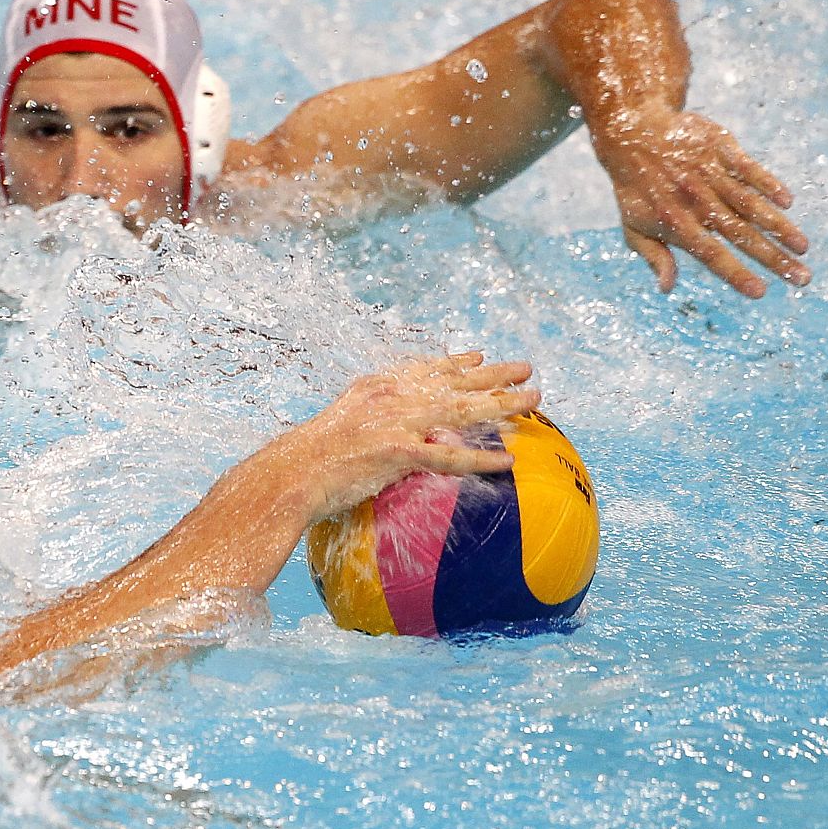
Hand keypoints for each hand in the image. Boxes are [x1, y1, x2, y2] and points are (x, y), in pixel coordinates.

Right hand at [286, 352, 539, 519]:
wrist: (294, 471)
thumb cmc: (312, 455)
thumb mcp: (343, 419)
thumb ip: (371, 413)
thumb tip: (385, 425)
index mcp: (378, 386)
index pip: (426, 368)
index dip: (456, 362)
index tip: (480, 357)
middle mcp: (392, 396)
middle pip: (454, 381)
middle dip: (495, 374)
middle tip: (527, 368)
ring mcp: (397, 422)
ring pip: (462, 409)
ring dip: (502, 404)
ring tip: (533, 400)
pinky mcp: (399, 451)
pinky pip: (450, 456)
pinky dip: (481, 459)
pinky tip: (506, 462)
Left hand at [593, 109, 809, 297]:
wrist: (631, 133)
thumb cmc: (634, 188)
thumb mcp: (633, 226)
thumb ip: (654, 257)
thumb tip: (666, 288)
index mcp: (677, 224)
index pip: (712, 255)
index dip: (736, 274)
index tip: (760, 293)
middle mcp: (697, 202)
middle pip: (741, 235)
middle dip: (773, 258)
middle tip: (802, 278)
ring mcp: (711, 175)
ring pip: (751, 204)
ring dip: (779, 227)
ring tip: (802, 247)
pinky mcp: (721, 149)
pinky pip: (749, 168)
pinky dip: (767, 184)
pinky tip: (787, 202)